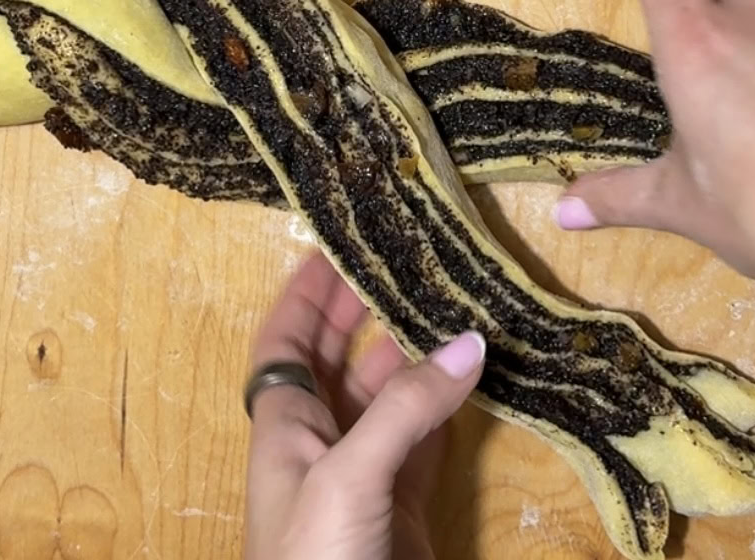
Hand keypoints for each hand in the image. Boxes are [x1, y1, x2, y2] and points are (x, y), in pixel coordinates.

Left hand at [243, 253, 485, 559]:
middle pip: (336, 359)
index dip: (304, 294)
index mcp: (284, 425)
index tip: (334, 246)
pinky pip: (423, 441)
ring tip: (448, 304)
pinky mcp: (401, 508)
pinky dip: (445, 409)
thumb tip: (470, 340)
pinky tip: (470, 378)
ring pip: (386, 398)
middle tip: (400, 260)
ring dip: (412, 356)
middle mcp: (320, 442)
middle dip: (361, 311)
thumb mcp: (346, 478)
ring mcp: (362, 476)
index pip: (285, 341)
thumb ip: (404, 408)